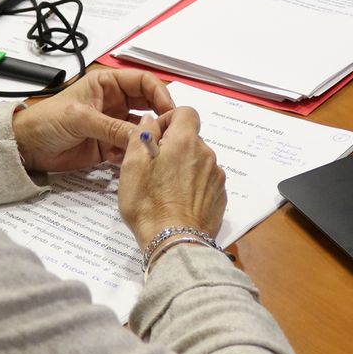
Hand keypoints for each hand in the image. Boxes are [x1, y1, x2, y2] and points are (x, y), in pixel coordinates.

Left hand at [11, 68, 174, 173]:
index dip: (159, 94)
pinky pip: (131, 148)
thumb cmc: (45, 120)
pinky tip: (132, 159)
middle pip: (149, 105)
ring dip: (148, 137)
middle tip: (170, 131)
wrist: (27, 147)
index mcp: (107, 84)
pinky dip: (134, 154)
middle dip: (159, 117)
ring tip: (153, 147)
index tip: (169, 110)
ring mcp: (113, 124)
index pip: (144, 82)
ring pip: (142, 129)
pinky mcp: (109, 146)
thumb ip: (111, 127)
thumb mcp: (80, 118)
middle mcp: (115, 102)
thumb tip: (141, 135)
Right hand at [118, 107, 226, 247]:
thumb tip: (151, 122)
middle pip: (190, 139)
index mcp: (185, 141)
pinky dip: (194, 186)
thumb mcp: (132, 166)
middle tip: (153, 169)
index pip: (185, 112)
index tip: (155, 138)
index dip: (168, 120)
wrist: (174, 241)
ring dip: (183, 168)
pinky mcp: (220, 196)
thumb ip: (141, 136)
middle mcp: (206, 154)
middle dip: (173, 148)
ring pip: (198, 161)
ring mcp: (216, 176)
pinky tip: (179, 202)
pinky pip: (206, 181)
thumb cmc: (148, 204)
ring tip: (165, 189)